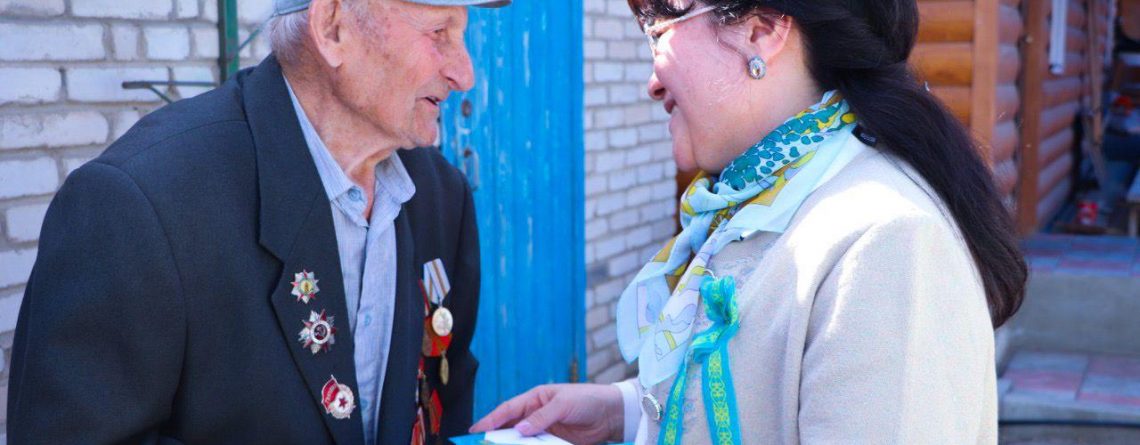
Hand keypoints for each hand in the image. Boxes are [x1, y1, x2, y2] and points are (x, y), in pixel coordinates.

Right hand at [469, 383, 624, 444]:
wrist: (612, 414)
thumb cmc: (588, 400)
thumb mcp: (564, 404)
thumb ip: (542, 417)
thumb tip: (521, 430)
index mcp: (536, 398)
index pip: (508, 409)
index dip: (490, 420)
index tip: (475, 431)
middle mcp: (536, 415)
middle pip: (511, 427)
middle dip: (496, 436)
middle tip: (481, 444)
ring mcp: (544, 430)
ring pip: (522, 441)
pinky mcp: (554, 443)